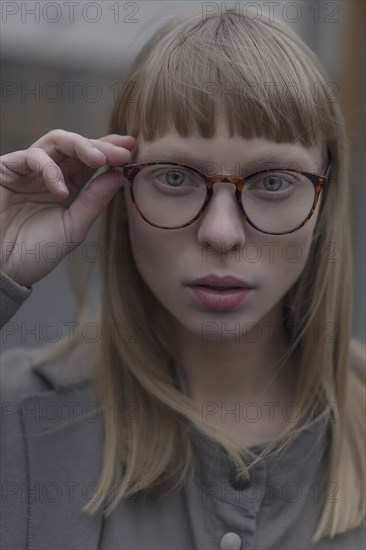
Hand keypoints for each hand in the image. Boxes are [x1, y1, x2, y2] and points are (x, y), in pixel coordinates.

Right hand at [0, 129, 135, 286]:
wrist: (3, 268)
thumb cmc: (36, 252)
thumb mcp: (73, 227)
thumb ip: (95, 201)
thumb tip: (120, 175)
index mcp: (68, 186)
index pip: (91, 161)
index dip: (110, 152)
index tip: (131, 149)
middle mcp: (49, 173)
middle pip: (77, 146)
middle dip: (101, 146)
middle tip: (121, 152)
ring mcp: (28, 169)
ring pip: (56, 141)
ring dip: (81, 146)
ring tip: (98, 160)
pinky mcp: (7, 169)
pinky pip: (32, 157)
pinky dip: (50, 169)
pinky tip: (61, 190)